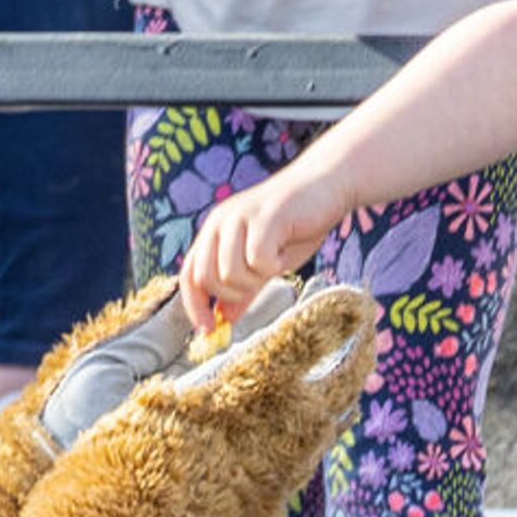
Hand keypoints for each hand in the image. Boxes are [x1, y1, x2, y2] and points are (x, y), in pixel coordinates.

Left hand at [181, 172, 340, 328]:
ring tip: (275, 263)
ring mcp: (239, 217)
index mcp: (214, 231)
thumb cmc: (296, 224)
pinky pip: (257, 260)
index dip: (195, 306)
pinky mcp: (263, 217)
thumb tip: (224, 318)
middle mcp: (219, 222)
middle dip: (233, 294)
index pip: (189, 275)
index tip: (209, 330)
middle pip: (206, 278)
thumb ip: (243, 287)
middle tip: (259, 283)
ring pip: (230, 273)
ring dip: (256, 279)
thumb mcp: (265, 262)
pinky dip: (274, 267)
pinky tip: (284, 253)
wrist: (327, 185)